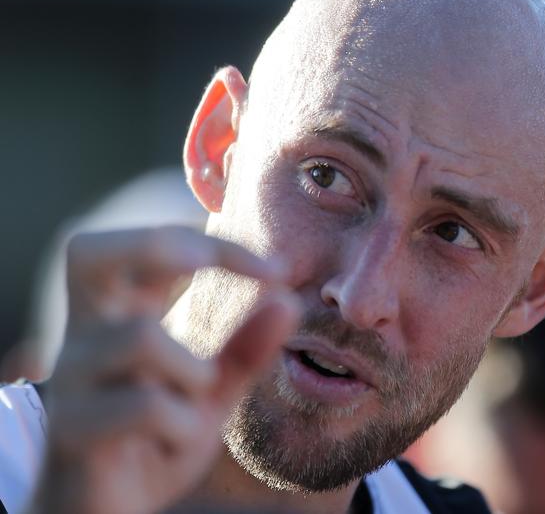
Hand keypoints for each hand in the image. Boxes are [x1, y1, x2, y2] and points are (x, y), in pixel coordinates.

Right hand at [31, 226, 298, 513]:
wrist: (108, 513)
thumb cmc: (156, 439)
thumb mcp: (210, 390)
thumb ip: (245, 348)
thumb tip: (288, 298)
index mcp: (122, 313)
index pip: (157, 245)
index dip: (217, 244)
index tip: (279, 269)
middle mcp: (87, 333)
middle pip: (89, 252)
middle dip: (157, 244)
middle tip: (204, 262)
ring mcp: (72, 379)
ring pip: (139, 338)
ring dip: (192, 371)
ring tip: (193, 401)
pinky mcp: (69, 428)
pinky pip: (145, 406)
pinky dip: (181, 425)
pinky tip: (171, 442)